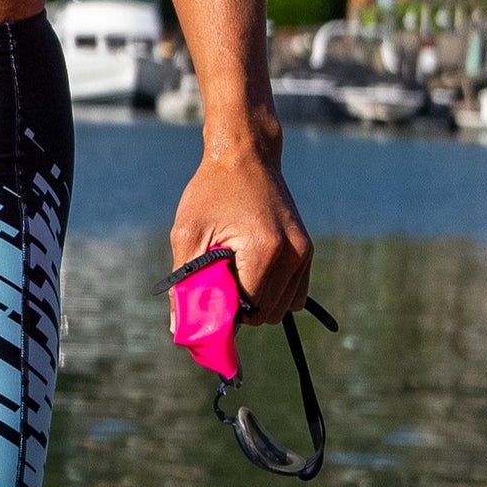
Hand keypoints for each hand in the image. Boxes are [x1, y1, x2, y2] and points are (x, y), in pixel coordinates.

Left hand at [170, 142, 311, 325]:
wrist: (245, 157)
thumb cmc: (211, 192)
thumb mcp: (187, 235)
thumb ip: (185, 284)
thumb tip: (179, 329)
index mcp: (266, 249)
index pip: (249, 309)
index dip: (224, 312)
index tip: (205, 298)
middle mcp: (294, 254)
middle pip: (266, 314)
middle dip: (239, 308)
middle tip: (217, 277)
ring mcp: (305, 253)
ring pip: (281, 309)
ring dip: (254, 301)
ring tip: (233, 268)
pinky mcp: (307, 252)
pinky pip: (292, 296)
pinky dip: (269, 293)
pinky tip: (249, 271)